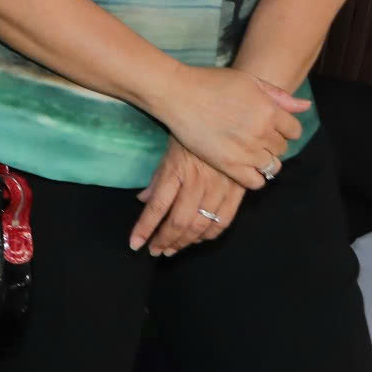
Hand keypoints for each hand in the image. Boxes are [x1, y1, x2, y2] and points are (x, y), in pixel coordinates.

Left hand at [131, 139, 244, 255]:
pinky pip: (224, 220)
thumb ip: (157, 179)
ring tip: (172, 249)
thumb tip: (142, 201)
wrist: (227, 121)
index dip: (145, 228)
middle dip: (165, 240)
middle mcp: (196, 182)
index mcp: (175, 170)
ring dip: (185, 242)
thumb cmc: (191, 135)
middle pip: (179, 221)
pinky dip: (210, 234)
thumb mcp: (169, 151)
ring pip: (200, 225)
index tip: (135, 244)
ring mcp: (218, 188)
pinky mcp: (237, 191)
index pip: (157, 206)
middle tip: (156, 251)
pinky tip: (198, 239)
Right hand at [147, 65, 306, 190]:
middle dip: (271, 143)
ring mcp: (246, 150)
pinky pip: (256, 182)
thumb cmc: (212, 82)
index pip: (294, 130)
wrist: (178, 94)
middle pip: (282, 148)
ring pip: (272, 166)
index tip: (269, 125)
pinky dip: (254, 177)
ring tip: (248, 152)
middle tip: (253, 136)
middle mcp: (262, 132)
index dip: (283, 128)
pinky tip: (244, 166)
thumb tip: (305, 106)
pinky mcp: (228, 164)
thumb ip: (278, 95)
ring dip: (264, 160)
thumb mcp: (248, 81)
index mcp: (269, 110)